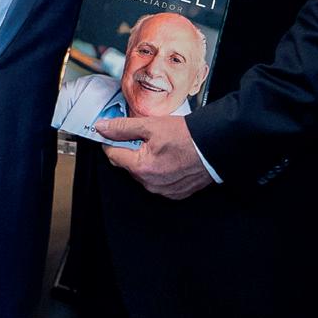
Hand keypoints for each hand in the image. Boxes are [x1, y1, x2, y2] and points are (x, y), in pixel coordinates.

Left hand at [95, 115, 213, 199]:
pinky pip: (157, 181)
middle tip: (141, 134)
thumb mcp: (150, 125)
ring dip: (144, 159)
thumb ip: (123, 127)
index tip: (113, 132)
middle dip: (130, 149)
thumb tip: (102, 127)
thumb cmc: (186, 136)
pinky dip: (158, 169)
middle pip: (127, 165)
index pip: (113, 155)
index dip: (111, 141)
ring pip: (142, 174)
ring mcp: (163, 191)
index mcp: (141, 168)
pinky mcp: (175, 193)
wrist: (214, 146)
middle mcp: (151, 184)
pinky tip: (167, 156)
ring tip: (158, 144)